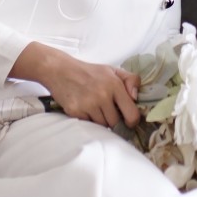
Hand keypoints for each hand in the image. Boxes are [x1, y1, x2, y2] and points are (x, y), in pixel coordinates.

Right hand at [15, 43, 141, 128]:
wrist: (60, 70)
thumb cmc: (89, 72)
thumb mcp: (112, 70)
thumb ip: (131, 80)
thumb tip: (136, 97)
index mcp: (114, 85)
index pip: (131, 114)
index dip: (132, 121)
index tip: (129, 121)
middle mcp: (102, 95)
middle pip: (116, 123)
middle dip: (114, 120)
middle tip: (108, 111)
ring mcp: (88, 104)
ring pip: (103, 125)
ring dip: (101, 120)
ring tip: (95, 107)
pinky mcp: (76, 111)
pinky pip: (89, 124)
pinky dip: (89, 120)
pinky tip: (85, 108)